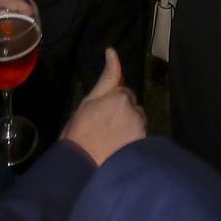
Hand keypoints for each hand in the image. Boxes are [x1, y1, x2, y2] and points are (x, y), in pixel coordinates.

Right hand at [59, 49, 144, 167]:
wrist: (83, 168)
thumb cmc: (79, 133)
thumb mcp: (88, 102)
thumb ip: (106, 78)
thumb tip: (112, 51)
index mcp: (120, 97)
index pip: (123, 93)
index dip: (111, 104)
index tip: (99, 115)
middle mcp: (135, 111)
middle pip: (132, 108)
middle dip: (122, 114)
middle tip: (103, 130)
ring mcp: (140, 130)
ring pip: (136, 123)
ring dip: (127, 128)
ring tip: (109, 143)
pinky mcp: (142, 146)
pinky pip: (139, 139)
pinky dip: (131, 143)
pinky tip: (117, 152)